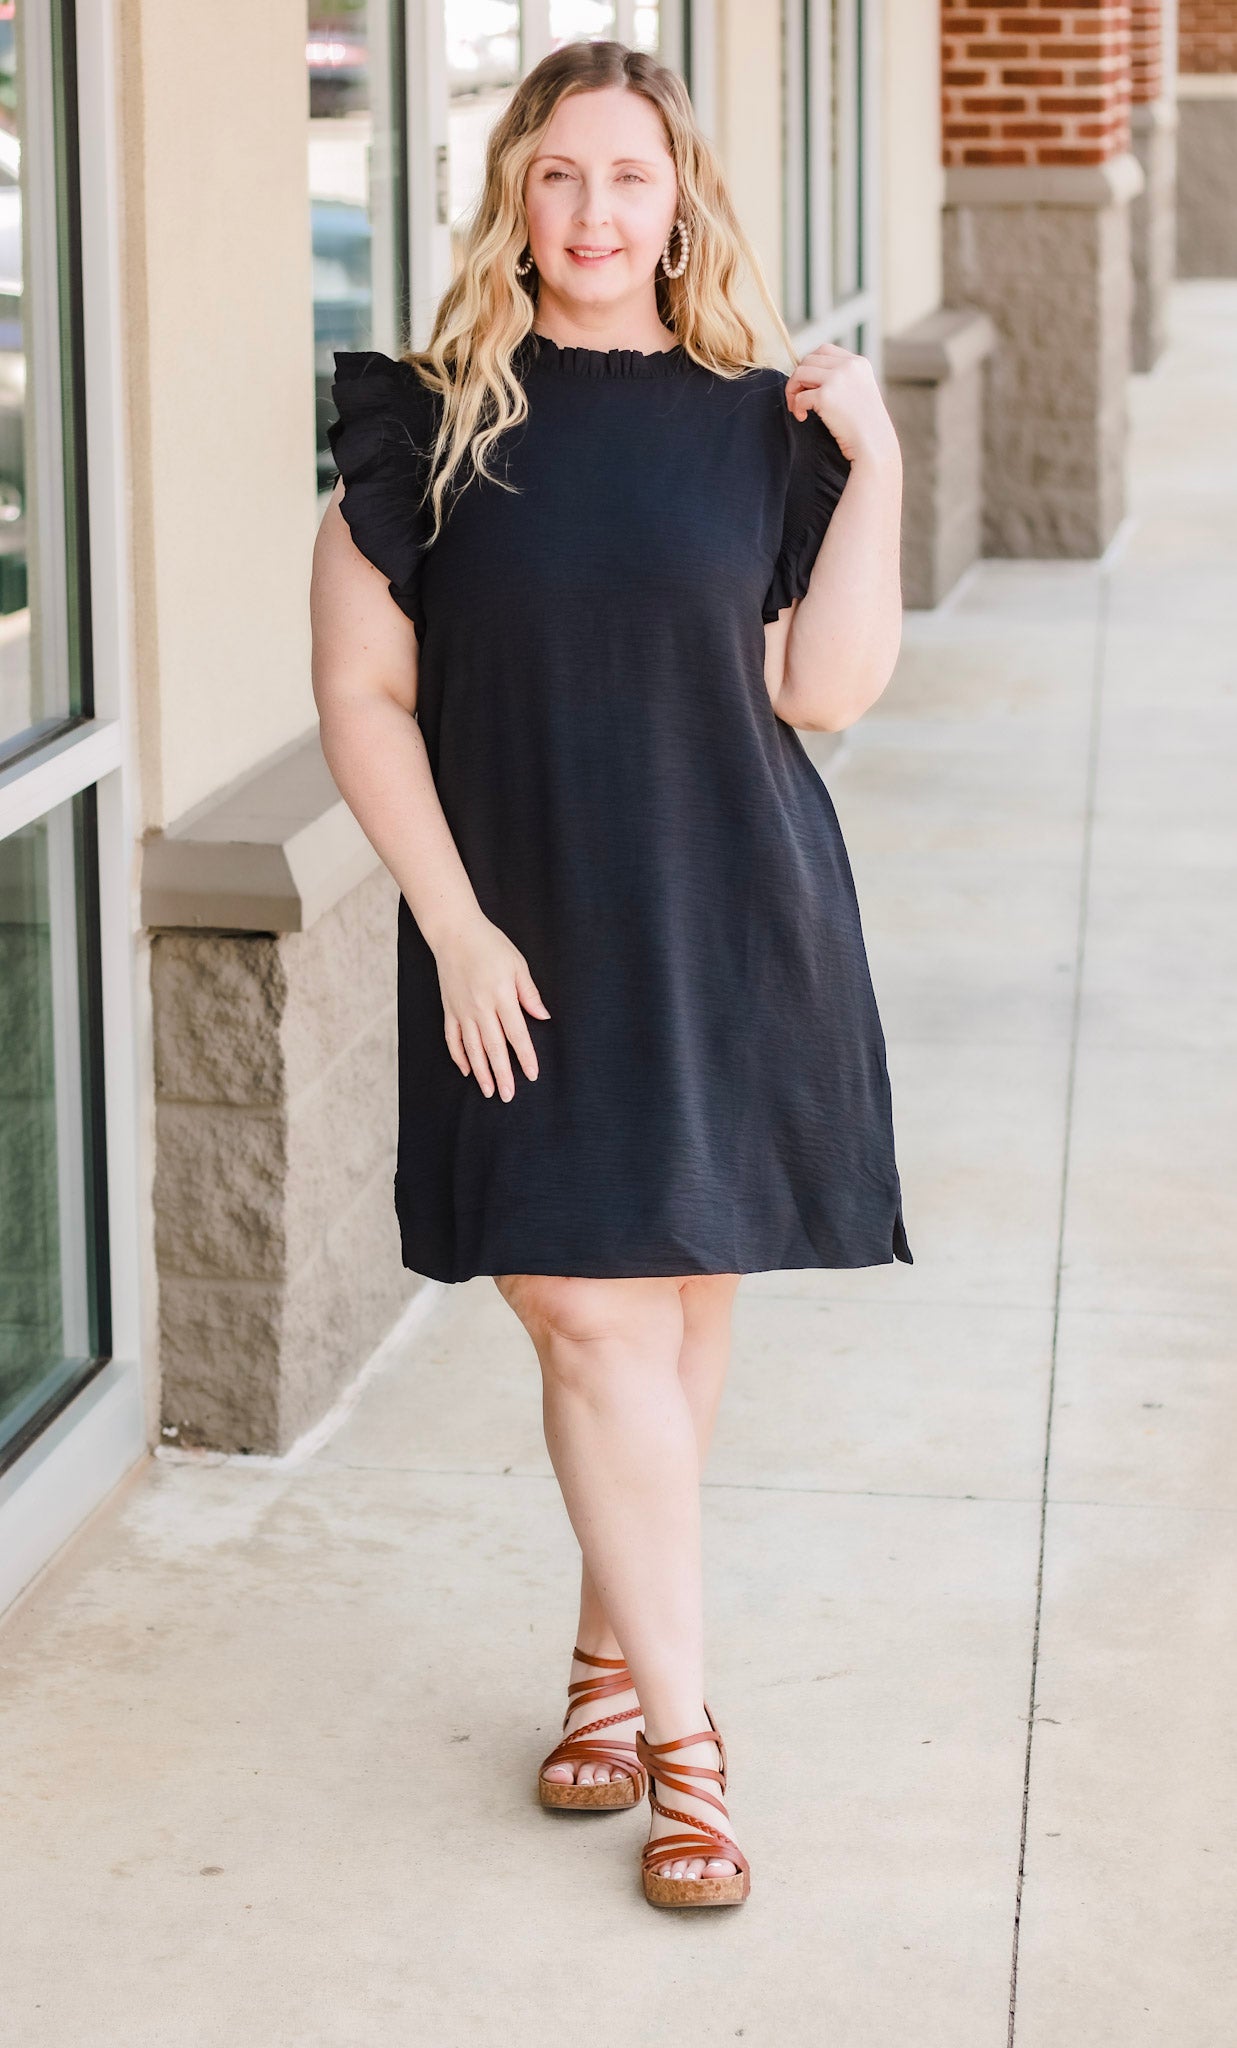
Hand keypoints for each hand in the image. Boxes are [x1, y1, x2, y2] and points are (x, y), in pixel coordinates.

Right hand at [433, 914, 550, 1101]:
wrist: (454, 933)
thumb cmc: (491, 945)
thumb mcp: (518, 964)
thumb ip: (529, 993)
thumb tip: (543, 1016)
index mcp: (501, 996)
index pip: (516, 1034)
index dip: (525, 1056)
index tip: (532, 1075)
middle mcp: (480, 1007)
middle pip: (493, 1048)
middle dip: (502, 1074)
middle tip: (508, 1096)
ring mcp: (462, 1010)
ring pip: (472, 1048)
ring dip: (481, 1072)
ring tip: (489, 1092)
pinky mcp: (449, 1009)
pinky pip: (453, 1039)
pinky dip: (459, 1056)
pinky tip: (467, 1071)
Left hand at [785, 340, 898, 466]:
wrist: (873, 444)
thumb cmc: (864, 425)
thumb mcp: (859, 391)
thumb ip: (840, 378)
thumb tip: (806, 375)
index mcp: (858, 363)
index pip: (824, 350)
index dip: (811, 365)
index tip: (809, 384)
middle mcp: (848, 366)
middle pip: (809, 359)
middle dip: (799, 378)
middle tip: (799, 398)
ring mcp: (837, 379)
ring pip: (800, 372)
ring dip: (792, 390)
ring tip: (796, 407)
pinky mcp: (826, 396)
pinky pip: (799, 396)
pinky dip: (796, 407)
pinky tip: (803, 418)